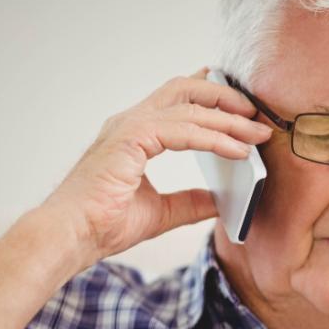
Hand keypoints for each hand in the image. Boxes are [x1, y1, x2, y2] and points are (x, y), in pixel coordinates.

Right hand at [36, 67, 272, 267]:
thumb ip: (190, 202)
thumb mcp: (161, 213)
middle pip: (184, 91)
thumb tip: (221, 202)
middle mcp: (130, 123)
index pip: (175, 100)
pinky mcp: (131, 140)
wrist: (70, 237)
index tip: (239, 101)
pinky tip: (238, 150)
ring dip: (228, 120)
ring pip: (190, 109)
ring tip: (257, 133)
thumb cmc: (103, 225)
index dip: (208, 95)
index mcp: (133, 134)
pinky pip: (184, 131)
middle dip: (224, 97)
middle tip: (256, 112)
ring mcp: (129, 128)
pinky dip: (214, 139)